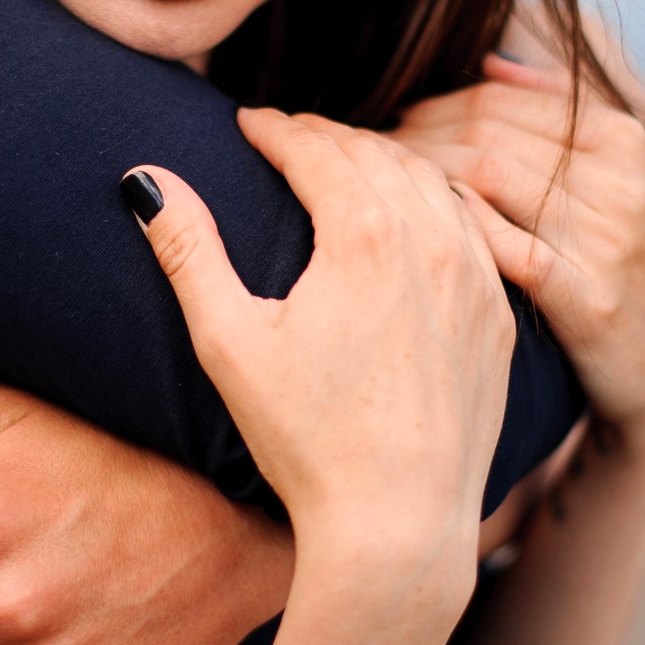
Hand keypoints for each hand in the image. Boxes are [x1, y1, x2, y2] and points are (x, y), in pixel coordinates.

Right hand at [123, 107, 511, 592]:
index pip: (315, 149)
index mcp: (365, 234)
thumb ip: (189, 250)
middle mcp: (433, 240)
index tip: (247, 120)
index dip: (274, 128)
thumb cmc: (306, 440)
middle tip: (289, 136)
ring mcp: (477, 277)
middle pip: (376, 154)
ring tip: (346, 164)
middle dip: (327, 137)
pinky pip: (474, 230)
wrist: (398, 524)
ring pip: (432, 183)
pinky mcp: (499, 317)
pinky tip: (416, 216)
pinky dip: (438, 204)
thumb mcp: (228, 342)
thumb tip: (145, 178)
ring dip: (385, 162)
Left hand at [392, 46, 644, 459]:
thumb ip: (558, 116)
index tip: (391, 123)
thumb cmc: (621, 259)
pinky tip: (413, 232)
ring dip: (418, 177)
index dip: (432, 107)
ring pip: (486, 178)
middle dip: (413, 137)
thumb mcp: (615, 177)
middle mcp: (619, 179)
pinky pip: (505, 247)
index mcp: (620, 137)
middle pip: (485, 133)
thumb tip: (491, 61)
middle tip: (363, 154)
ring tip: (375, 188)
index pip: (500, 100)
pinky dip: (455, 228)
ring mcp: (606, 237)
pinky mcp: (588, 297)